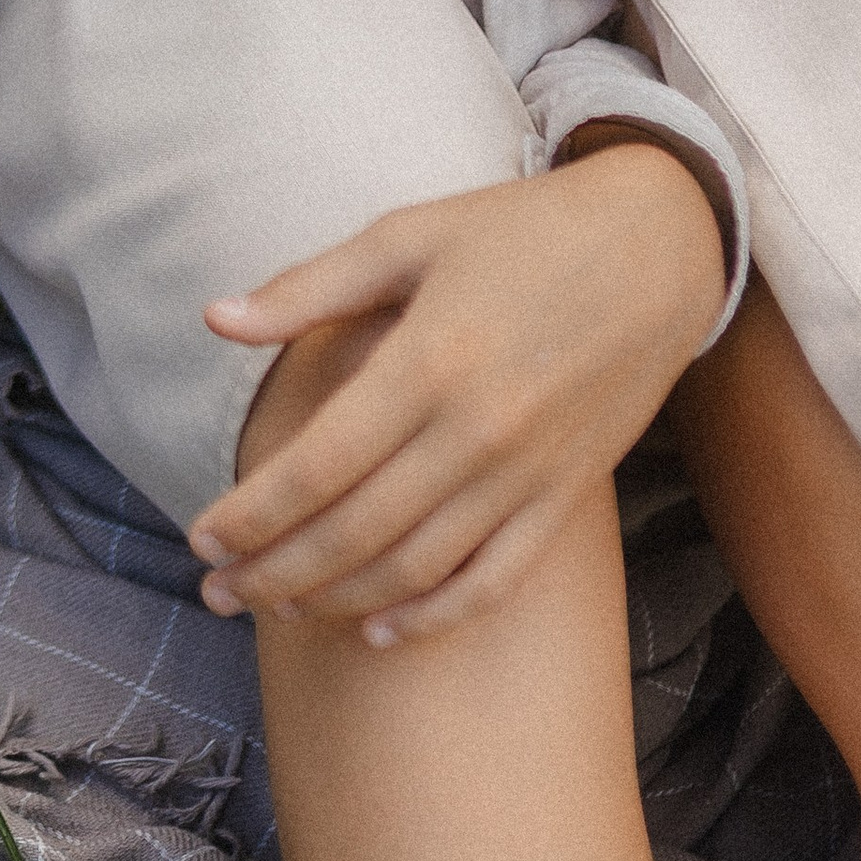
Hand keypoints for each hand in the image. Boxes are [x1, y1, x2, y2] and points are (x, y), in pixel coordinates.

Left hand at [187, 137, 726, 645]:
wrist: (658, 248)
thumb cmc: (520, 230)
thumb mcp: (408, 235)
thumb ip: (309, 286)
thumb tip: (214, 318)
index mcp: (429, 361)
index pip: (318, 465)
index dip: (252, 512)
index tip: (201, 536)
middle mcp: (477, 431)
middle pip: (355, 531)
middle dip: (274, 572)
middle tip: (217, 592)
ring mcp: (527, 473)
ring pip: (416, 567)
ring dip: (337, 598)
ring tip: (277, 607)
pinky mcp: (566, 495)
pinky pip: (493, 578)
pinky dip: (434, 615)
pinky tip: (379, 630)